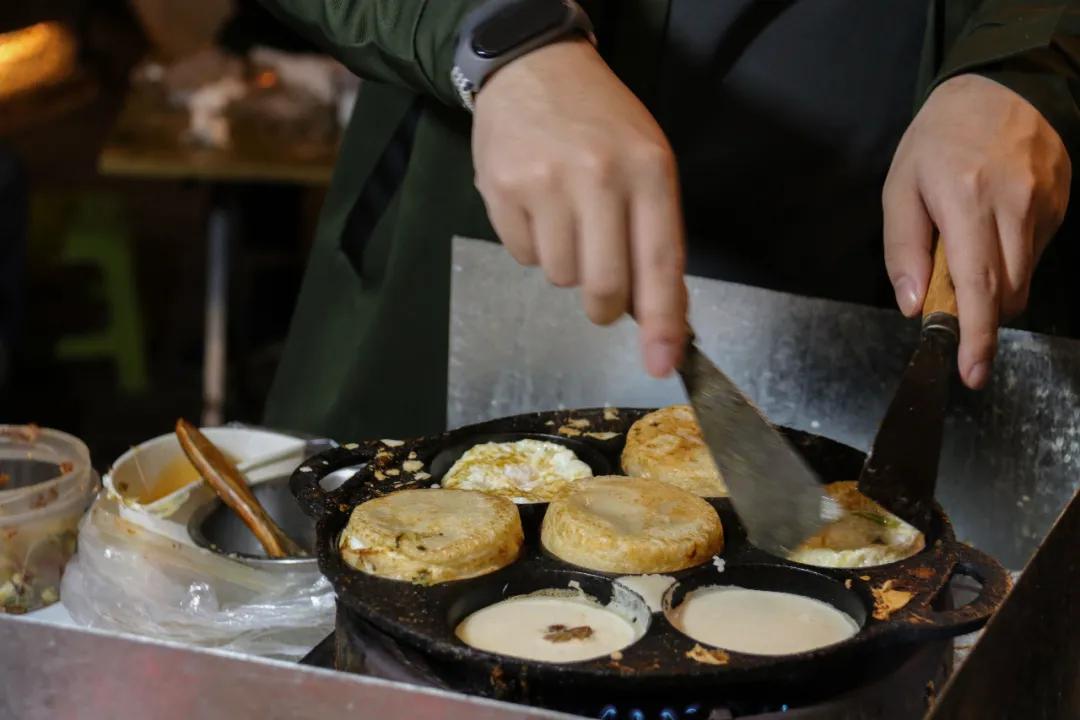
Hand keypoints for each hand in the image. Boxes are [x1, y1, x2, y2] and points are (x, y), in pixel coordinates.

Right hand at [472, 37, 687, 376]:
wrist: (535, 68)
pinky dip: (533, 245)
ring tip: (567, 217)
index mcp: (649, 170)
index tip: (661, 363)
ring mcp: (545, 183)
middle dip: (605, 308)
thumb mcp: (649, 162)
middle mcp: (599, 176)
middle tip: (604, 299)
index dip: (662, 322)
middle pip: (604, 286)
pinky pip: (522, 257)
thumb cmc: (601, 122)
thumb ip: (656, 235)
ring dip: (566, 265)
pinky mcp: (501, 190)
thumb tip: (659, 315)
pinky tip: (538, 207)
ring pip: (560, 277)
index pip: (661, 263)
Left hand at [883, 74, 1070, 388]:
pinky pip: (1035, 253)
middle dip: (981, 317)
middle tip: (952, 309)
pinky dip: (1011, 261)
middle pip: (1007, 292)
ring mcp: (1044, 206)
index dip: (977, 336)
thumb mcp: (900, 188)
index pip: (977, 286)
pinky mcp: (1061, 203)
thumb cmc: (938, 139)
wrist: (1002, 86)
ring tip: (966, 255)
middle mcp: (1013, 207)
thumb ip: (902, 250)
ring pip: (1024, 277)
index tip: (972, 373)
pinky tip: (992, 233)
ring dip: (994, 288)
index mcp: (966, 203)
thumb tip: (914, 305)